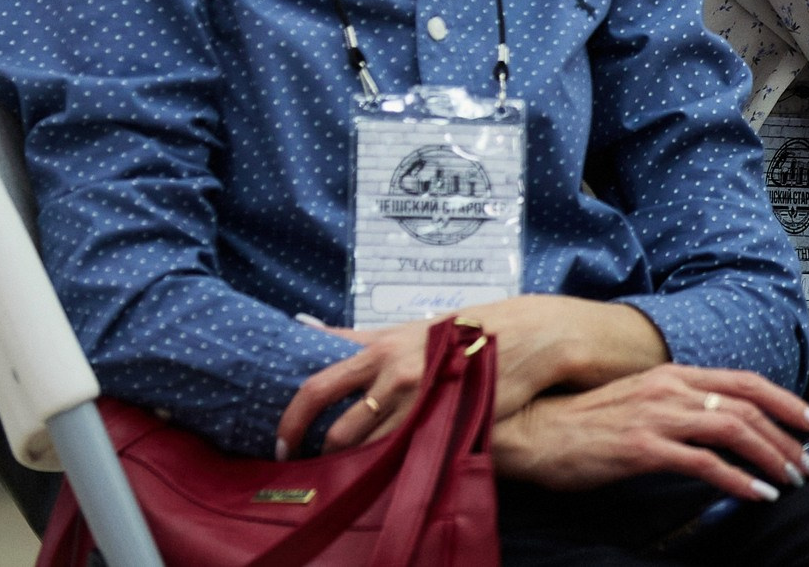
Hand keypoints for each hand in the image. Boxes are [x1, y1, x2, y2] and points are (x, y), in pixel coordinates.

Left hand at [274, 296, 665, 454]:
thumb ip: (364, 339)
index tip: (283, 442)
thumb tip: (310, 332)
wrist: (525, 337)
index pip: (317, 387)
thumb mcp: (412, 328)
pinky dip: (390, 470)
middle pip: (337, 428)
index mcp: (379, 348)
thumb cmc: (465, 332)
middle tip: (311, 471)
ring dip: (354, 469)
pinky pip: (407, 456)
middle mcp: (392, 371)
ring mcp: (420, 400)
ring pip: (370, 449)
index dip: (293, 420)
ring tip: (350, 481)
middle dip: (318, 456)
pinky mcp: (446, 421)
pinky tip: (388, 478)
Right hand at [491, 365, 808, 501]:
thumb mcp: (638, 403)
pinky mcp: (643, 447)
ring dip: (771, 456)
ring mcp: (658, 415)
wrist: (532, 431)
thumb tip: (721, 429)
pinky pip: (704, 462)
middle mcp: (671, 388)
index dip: (785, 400)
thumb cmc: (582, 424)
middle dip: (788, 434)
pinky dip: (737, 478)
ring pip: (733, 429)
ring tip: (792, 479)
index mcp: (672, 374)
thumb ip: (678, 409)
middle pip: (748, 405)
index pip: (745, 381)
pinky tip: (755, 493)